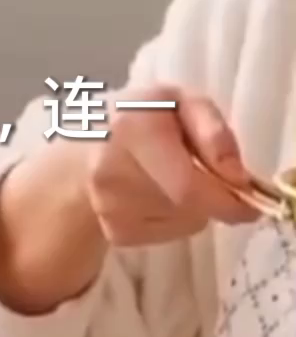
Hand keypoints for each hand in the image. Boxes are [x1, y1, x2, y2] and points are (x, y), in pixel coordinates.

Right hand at [87, 83, 258, 248]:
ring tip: (169, 175)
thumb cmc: (143, 117)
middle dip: (210, 193)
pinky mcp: (116, 235)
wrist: (87, 146)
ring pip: (186, 220)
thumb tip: (238, 179)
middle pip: (190, 205)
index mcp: (130, 130)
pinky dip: (177, 216)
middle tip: (205, 172)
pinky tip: (156, 193)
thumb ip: (213, 132)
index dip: (223, 200)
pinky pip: (172, 233)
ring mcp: (109, 210)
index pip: (185, 186)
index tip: (248, 205)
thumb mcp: (181, 101)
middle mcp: (111, 175)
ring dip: (192, 203)